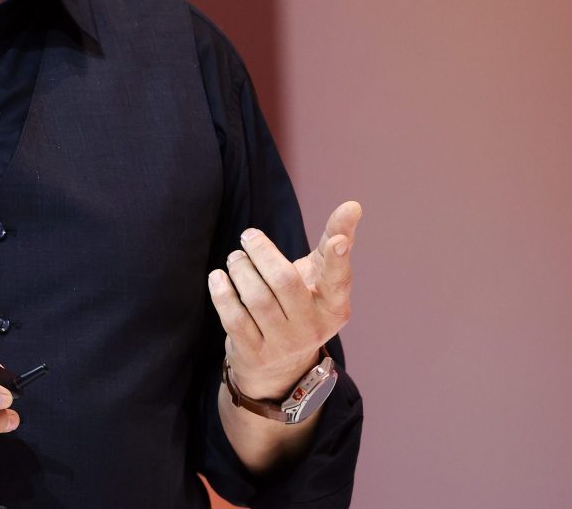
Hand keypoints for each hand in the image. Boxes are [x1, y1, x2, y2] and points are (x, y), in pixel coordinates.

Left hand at [207, 201, 361, 399]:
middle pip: (285, 282)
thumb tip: (353, 205)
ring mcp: (283, 344)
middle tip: (248, 237)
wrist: (280, 366)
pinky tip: (218, 277)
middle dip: (262, 252)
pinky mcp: (255, 353)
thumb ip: (331, 244)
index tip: (337, 238)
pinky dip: (222, 292)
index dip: (338, 259)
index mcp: (334, 307)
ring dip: (240, 269)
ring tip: (236, 257)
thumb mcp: (319, 279)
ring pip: (257, 298)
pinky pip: (234, 318)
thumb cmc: (301, 305)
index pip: (338, 280)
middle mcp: (312, 328)